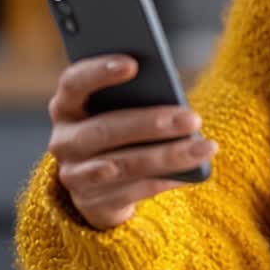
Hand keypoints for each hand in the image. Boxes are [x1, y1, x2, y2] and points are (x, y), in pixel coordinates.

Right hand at [46, 55, 218, 229]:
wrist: (101, 188)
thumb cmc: (121, 132)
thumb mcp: (120, 111)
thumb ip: (135, 97)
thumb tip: (170, 88)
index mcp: (66, 107)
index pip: (73, 83)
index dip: (98, 73)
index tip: (133, 64)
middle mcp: (64, 141)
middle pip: (105, 129)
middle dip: (151, 124)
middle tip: (192, 119)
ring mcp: (75, 176)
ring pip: (123, 165)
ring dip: (168, 156)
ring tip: (205, 147)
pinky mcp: (92, 205)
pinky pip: (132, 191)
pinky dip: (165, 180)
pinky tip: (193, 172)